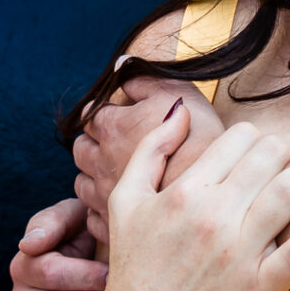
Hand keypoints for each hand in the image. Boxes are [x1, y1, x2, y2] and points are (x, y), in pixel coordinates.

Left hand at [77, 88, 222, 243]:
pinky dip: (98, 210)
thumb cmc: (196, 141)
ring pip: (82, 185)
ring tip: (111, 176)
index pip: (91, 115)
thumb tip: (120, 63)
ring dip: (91, 177)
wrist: (208, 197)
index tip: (112, 115)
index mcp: (112, 128)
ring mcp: (103, 197)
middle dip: (91, 144)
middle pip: (81, 150)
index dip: (101, 113)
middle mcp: (100, 162)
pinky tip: (116, 207)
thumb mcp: (175, 92)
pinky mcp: (113, 226)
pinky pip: (92, 218)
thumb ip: (143, 78)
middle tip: (110, 145)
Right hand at [97, 101, 289, 290]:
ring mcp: (240, 253)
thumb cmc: (135, 267)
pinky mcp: (262, 287)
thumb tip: (179, 110)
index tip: (270, 147)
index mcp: (185, 191)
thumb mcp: (125, 201)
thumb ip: (150, 149)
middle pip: (271, 155)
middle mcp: (213, 217)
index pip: (239, 138)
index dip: (260, 136)